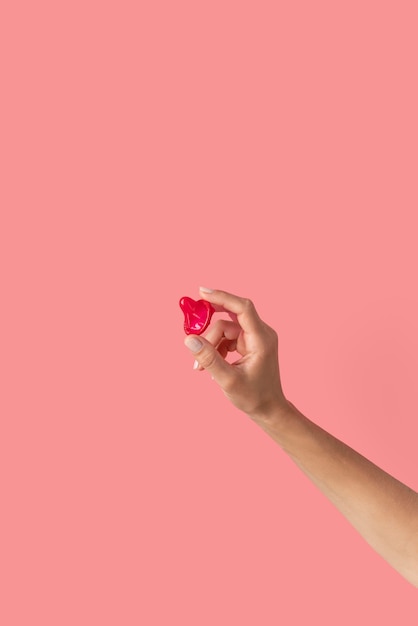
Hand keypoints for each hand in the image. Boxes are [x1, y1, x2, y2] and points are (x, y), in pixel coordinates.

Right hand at [184, 288, 290, 421]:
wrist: (269, 409)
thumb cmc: (254, 397)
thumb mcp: (227, 380)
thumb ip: (208, 359)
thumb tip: (189, 339)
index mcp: (261, 339)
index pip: (242, 308)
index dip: (222, 297)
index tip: (201, 292)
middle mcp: (261, 334)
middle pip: (229, 318)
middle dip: (209, 329)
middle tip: (191, 333)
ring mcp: (255, 338)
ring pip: (225, 329)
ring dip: (210, 344)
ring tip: (200, 367)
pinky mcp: (248, 344)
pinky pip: (227, 337)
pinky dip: (215, 348)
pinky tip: (208, 366)